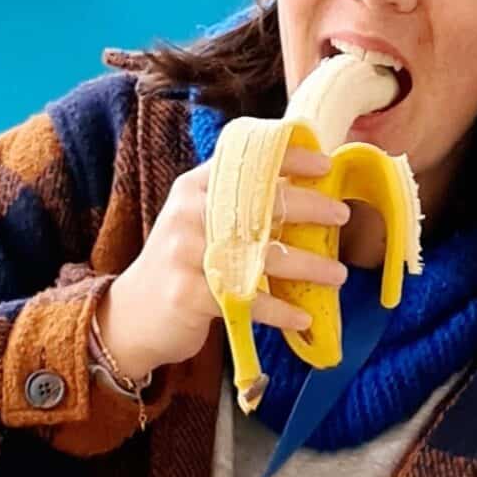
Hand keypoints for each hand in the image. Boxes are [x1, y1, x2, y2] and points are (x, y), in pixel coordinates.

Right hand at [95, 148, 349, 379]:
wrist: (134, 315)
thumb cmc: (184, 264)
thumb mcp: (200, 221)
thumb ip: (238, 204)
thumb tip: (306, 189)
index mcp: (195, 186)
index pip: (247, 160)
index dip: (290, 158)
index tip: (326, 167)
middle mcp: (189, 212)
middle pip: (260, 202)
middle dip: (309, 208)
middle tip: (343, 215)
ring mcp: (186, 253)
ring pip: (261, 255)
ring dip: (308, 265)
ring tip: (338, 274)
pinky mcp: (188, 293)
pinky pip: (247, 300)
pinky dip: (280, 311)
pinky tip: (304, 318)